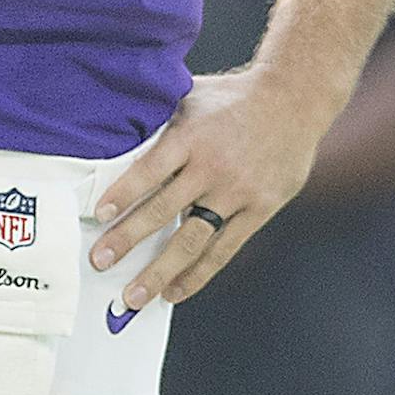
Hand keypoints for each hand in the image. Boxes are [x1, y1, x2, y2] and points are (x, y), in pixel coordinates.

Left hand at [89, 68, 323, 312]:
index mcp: (191, 136)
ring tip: (134, 296)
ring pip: (192, 239)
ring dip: (160, 271)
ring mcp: (237, 191)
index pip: (149, 169)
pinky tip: (176, 290)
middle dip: (127, 239)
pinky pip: (224, 248)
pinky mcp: (259, 208)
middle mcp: (213, 166)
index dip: (123, 193)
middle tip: (100, 261)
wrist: (294, 98)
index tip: (99, 214)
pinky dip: (198, 273)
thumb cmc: (235, 98)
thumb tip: (114, 139)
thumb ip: (160, 122)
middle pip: (163, 210)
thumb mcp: (192, 97)